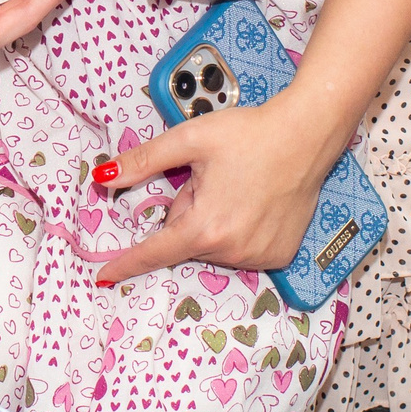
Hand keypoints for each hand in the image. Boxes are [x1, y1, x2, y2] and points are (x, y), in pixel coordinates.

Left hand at [90, 103, 325, 288]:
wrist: (305, 135)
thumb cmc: (250, 134)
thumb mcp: (189, 140)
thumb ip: (143, 161)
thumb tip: (106, 177)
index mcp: (206, 226)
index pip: (154, 252)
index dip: (126, 263)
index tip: (104, 277)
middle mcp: (233, 250)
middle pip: (186, 241)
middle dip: (187, 214)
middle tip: (209, 180)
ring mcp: (259, 256)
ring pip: (213, 247)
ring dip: (213, 224)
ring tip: (236, 188)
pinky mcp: (279, 255)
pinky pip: (241, 250)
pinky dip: (239, 232)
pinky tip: (254, 203)